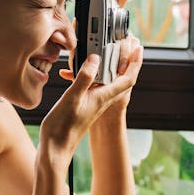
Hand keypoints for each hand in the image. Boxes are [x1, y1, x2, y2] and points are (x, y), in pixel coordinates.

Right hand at [40, 44, 142, 164]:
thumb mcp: (72, 98)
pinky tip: (78, 69)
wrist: (55, 148)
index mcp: (103, 97)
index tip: (138, 49)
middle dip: (126, 61)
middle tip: (126, 45)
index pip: (127, 79)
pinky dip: (92, 74)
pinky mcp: (84, 104)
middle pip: (121, 78)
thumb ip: (84, 78)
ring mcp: (93, 102)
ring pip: (108, 81)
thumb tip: (96, 59)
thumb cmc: (63, 127)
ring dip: (110, 66)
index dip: (135, 63)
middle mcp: (102, 100)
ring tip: (107, 52)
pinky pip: (94, 85)